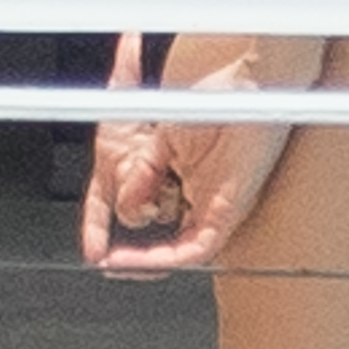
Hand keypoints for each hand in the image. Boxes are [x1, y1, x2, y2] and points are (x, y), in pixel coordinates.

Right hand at [79, 32, 309, 276]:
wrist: (245, 83)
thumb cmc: (215, 101)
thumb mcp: (159, 143)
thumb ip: (140, 175)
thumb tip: (124, 206)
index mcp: (191, 183)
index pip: (160, 223)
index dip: (131, 235)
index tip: (102, 246)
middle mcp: (206, 199)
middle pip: (170, 244)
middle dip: (137, 259)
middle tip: (108, 262)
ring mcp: (218, 206)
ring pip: (182, 253)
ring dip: (147, 263)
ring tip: (116, 265)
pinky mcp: (229, 209)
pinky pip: (198, 247)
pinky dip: (167, 257)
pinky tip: (138, 257)